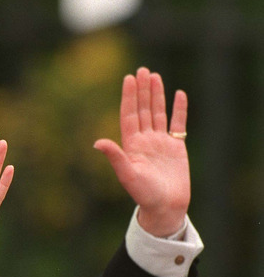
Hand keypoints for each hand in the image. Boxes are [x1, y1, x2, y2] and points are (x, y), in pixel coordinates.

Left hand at [94, 67, 189, 236]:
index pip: (129, 115)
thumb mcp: (127, 174)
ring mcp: (160, 143)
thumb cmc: (144, 194)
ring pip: (158, 113)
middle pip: (143, 110)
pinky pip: (178, 124)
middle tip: (141, 70)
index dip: (129, 97)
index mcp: (131, 145)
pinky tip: (179, 94)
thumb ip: (115, 157)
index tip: (128, 78)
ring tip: (154, 76)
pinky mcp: (176, 147)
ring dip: (156, 95)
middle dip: (142, 90)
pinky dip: (179, 109)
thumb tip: (97, 142)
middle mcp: (144, 140)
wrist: (165, 207)